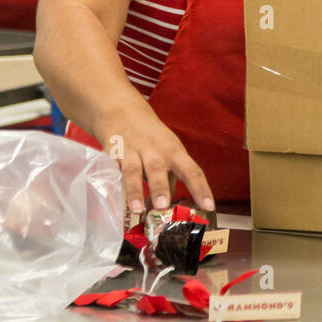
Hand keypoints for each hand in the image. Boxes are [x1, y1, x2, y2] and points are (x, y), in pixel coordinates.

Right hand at [95, 105, 214, 214]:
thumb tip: (170, 210)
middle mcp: (154, 149)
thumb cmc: (152, 138)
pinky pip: (112, 169)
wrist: (121, 110)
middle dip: (161, 187)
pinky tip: (112, 196)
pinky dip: (112, 182)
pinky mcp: (112, 152)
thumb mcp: (168, 151)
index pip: (191, 170)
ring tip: (136, 209)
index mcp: (173, 151)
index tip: (208, 207)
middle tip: (163, 205)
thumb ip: (170, 178)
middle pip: (158, 168)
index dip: (201, 189)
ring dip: (135, 190)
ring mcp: (131, 150)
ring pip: (133, 170)